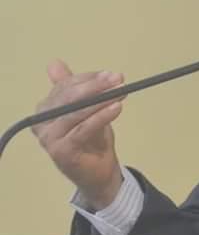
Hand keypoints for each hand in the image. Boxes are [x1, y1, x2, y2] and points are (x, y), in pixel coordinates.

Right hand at [33, 59, 124, 208]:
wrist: (99, 171)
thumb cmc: (92, 138)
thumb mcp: (88, 109)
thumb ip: (76, 89)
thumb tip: (54, 63)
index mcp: (45, 109)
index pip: (66, 86)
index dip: (89, 78)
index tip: (111, 74)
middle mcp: (41, 122)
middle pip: (68, 96)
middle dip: (96, 85)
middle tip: (118, 78)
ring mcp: (49, 138)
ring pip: (76, 112)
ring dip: (100, 99)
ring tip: (120, 91)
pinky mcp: (60, 151)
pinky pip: (83, 129)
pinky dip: (101, 116)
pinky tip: (117, 108)